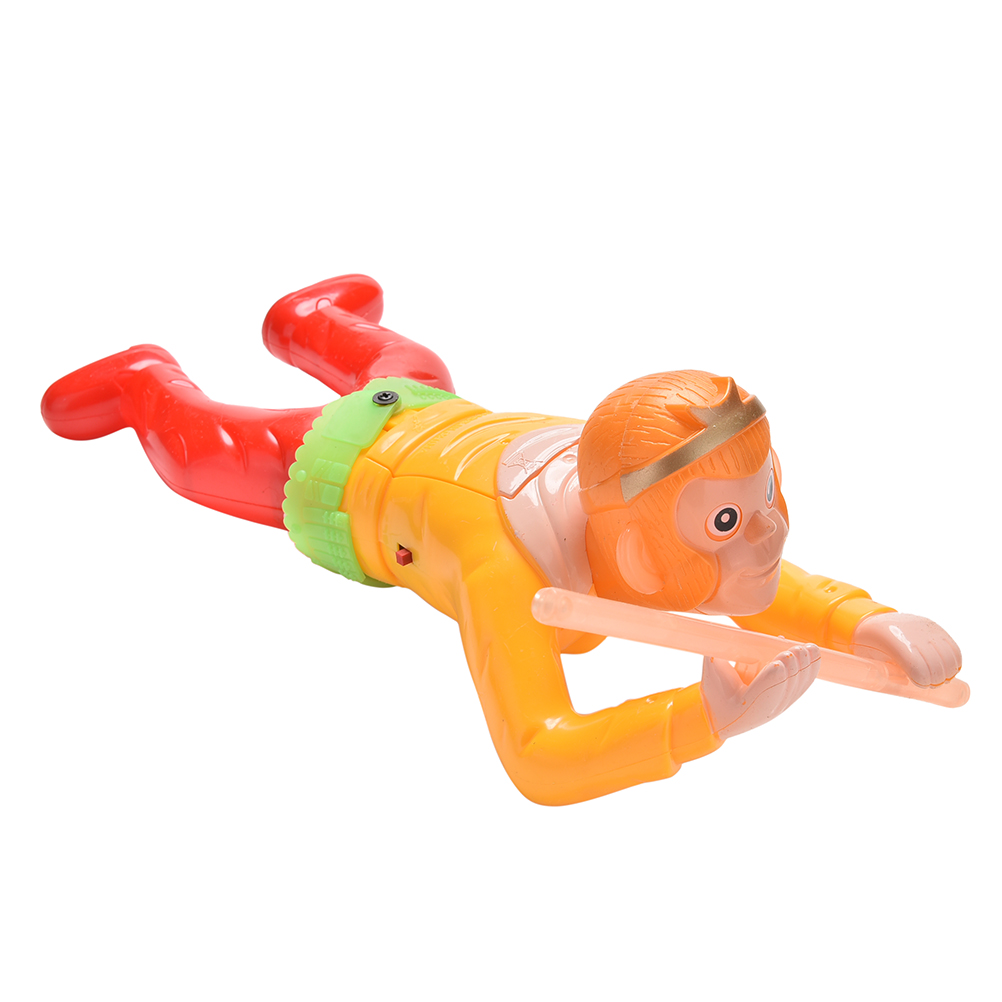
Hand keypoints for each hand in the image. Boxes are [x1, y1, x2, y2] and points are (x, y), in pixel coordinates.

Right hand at [701, 644, 819, 738]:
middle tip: (796, 650)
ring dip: (804, 667)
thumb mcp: (712, 670)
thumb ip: (718, 651)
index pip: (761, 692)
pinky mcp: (785, 699)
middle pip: (783, 688)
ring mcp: (777, 706)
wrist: (720, 713)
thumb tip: (725, 631)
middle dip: (791, 668)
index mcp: (742, 705)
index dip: (771, 677)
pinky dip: (809, 670)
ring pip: (795, 687)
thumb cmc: (714, 690)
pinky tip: (814, 656)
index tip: (778, 663)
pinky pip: (801, 685)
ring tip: (808, 649)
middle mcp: (763, 709)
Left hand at [851, 613, 960, 686]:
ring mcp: (925, 629)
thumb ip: (884, 674)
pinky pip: (953, 649)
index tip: (919, 684)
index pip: (918, 667)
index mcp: (892, 640)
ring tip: (938, 679)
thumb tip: (906, 686)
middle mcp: (912, 632)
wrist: (874, 621)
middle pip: (935, 664)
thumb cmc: (868, 646)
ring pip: (948, 657)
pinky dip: (954, 663)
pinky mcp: (935, 628)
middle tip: (928, 684)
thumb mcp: (868, 661)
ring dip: (947, 673)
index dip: (922, 681)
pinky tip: (947, 671)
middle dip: (935, 680)